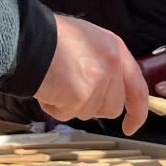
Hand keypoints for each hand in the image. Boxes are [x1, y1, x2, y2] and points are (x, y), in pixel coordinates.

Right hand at [34, 15, 149, 135]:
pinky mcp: (80, 95)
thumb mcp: (87, 40)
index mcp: (116, 49)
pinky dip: (54, 107)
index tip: (130, 127)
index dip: (136, 112)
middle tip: (70, 90)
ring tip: (56, 82)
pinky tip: (47, 88)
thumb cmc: (50, 37)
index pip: (137, 89)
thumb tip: (109, 91)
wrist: (28, 38)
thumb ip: (103, 63)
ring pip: (89, 113)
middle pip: (111, 107)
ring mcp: (97, 81)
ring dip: (70, 105)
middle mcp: (112, 65)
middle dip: (92, 106)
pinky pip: (67, 114)